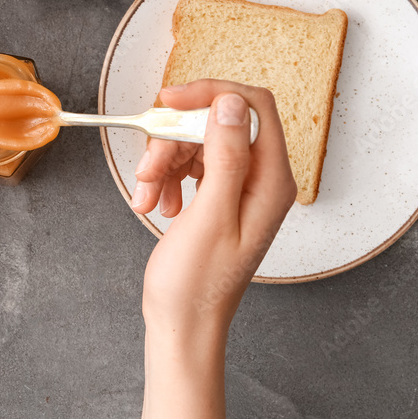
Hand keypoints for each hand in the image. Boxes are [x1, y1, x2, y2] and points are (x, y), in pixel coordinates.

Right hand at [133, 80, 295, 337]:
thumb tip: (230, 104)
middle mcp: (260, 180)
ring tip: (146, 196)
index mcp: (271, 181)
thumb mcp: (210, 214)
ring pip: (196, 145)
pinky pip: (188, 167)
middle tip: (147, 169)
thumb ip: (225, 156)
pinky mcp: (217, 197)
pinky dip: (165, 179)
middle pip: (215, 125)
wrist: (183, 323)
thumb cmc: (198, 283)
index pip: (252, 107)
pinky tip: (153, 203)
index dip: (210, 95)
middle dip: (174, 140)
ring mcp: (238, 188)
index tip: (169, 100)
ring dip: (163, 163)